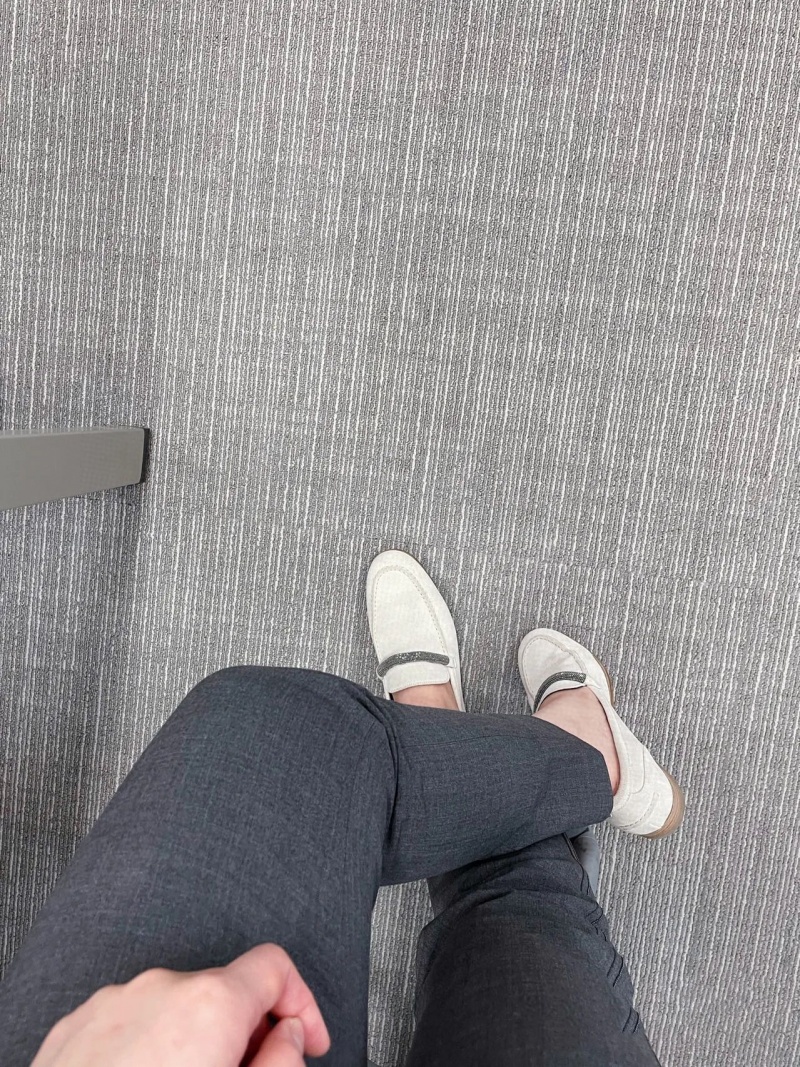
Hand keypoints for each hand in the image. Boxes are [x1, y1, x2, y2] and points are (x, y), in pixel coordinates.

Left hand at [31, 943, 330, 1066]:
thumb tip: (289, 1039)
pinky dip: (147, 1049)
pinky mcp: (75, 1027)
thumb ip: (280, 1062)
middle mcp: (160, 988)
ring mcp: (112, 1003)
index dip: (302, 1004)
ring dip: (193, 1044)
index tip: (307, 1040)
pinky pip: (130, 1023)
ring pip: (174, 1009)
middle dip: (243, 1034)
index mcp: (210, 1001)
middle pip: (225, 991)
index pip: (276, 967)